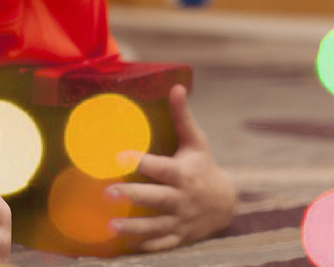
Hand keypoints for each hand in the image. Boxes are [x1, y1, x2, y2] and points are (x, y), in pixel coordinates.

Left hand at [105, 84, 234, 251]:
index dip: (141, 162)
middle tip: (106, 192)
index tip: (118, 157)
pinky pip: (161, 244)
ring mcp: (181, 221)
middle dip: (132, 196)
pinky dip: (145, 246)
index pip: (161, 168)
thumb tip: (176, 86)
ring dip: (132, 228)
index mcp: (184, 173)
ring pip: (155, 226)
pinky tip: (123, 246)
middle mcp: (182, 198)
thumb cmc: (203, 166)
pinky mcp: (179, 237)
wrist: (226, 204)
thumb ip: (182, 116)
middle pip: (155, 198)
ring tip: (109, 226)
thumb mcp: (196, 141)